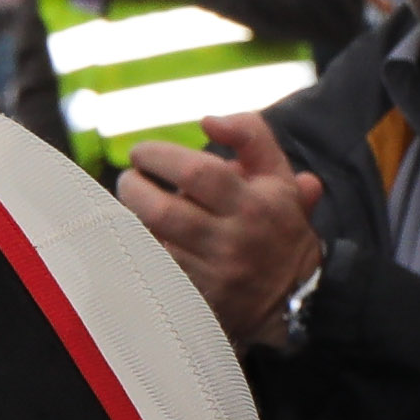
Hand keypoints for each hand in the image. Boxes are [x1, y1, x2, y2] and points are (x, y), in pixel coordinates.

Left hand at [116, 113, 324, 349]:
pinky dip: (140, 247)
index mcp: (254, 203)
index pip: (198, 172)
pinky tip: (135, 234)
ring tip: (129, 202)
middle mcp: (232, 239)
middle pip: (164, 211)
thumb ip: (251, 135)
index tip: (141, 152)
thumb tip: (208, 121)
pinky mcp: (197, 298)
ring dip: (130, 218)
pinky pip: (154, 269)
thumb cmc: (277, 223)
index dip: (159, 156)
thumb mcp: (278, 175)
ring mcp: (212, 273)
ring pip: (153, 242)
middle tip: (128, 178)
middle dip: (134, 189)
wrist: (291, 293)